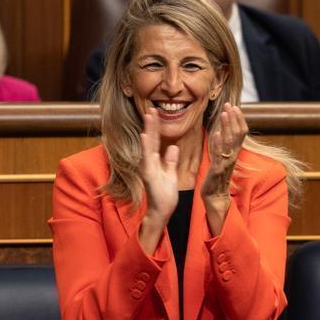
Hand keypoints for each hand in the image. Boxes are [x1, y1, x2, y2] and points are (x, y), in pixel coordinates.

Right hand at [137, 108, 178, 252]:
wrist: (162, 211)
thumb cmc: (165, 195)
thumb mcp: (171, 173)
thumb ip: (171, 160)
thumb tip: (173, 147)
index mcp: (155, 161)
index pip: (156, 140)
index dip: (156, 127)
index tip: (156, 113)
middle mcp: (148, 162)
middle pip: (151, 139)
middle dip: (151, 124)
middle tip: (151, 108)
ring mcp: (147, 167)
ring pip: (148, 145)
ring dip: (148, 130)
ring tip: (149, 116)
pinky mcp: (148, 174)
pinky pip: (147, 158)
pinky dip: (146, 146)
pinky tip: (145, 135)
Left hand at [201, 103, 247, 234]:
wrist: (215, 197)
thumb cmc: (216, 177)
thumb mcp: (220, 157)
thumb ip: (222, 145)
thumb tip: (222, 130)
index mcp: (233, 153)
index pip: (240, 133)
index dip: (238, 120)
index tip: (234, 107)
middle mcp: (232, 157)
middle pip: (237, 135)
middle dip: (233, 119)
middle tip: (230, 105)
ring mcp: (225, 164)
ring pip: (229, 143)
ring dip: (227, 127)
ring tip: (225, 114)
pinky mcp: (217, 171)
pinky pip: (219, 156)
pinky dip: (218, 144)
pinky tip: (216, 134)